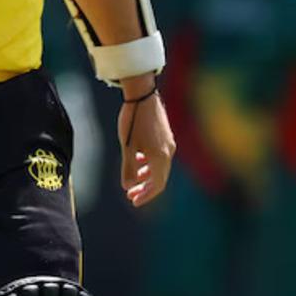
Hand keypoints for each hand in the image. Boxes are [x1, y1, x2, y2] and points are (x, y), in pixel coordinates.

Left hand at [117, 74, 174, 207]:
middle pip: (159, 178)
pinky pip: (160, 156)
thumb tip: (127, 186)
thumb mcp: (127, 146)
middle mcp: (168, 152)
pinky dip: (149, 164)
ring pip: (160, 167)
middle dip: (145, 188)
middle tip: (130, 195)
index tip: (133, 201)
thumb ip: (128, 168)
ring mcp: (168, 143)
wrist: (142, 94)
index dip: (146, 196)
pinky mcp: (166, 136)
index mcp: (160, 157)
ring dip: (147, 176)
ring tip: (133, 180)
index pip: (157, 185)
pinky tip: (138, 160)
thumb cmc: (132, 120)